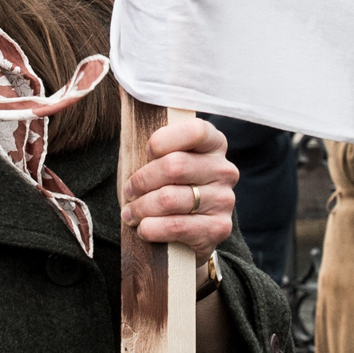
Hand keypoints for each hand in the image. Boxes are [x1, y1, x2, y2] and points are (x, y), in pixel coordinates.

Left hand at [122, 116, 237, 253]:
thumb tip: (131, 122)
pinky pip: (176, 226)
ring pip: (170, 198)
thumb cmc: (168, 186)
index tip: (147, 154)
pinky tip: (144, 228)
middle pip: (174, 166)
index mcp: (214, 144)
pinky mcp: (218, 228)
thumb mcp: (163, 159)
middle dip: (142, 180)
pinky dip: (152, 228)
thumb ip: (156, 145)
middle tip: (129, 191)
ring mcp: (224, 200)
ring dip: (141, 207)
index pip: (194, 131)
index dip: (162, 141)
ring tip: (130, 213)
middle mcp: (224, 170)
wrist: (188, 230)